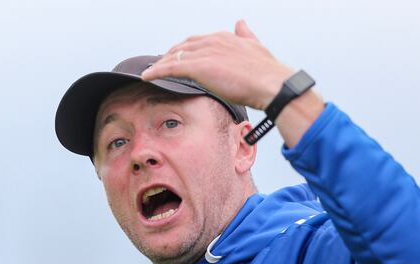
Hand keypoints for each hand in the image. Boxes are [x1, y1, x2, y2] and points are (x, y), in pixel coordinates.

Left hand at [140, 20, 293, 110]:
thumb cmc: (267, 73)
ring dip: (160, 64)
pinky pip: (171, 68)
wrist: (272, 85)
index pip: (198, 41)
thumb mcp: (256, 47)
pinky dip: (157, 71)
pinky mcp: (199, 67)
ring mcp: (205, 53)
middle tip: (159, 65)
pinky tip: (148, 76)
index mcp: (225, 37)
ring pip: (175, 56)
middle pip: (183, 46)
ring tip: (150, 72)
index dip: (185, 49)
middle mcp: (213, 41)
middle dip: (170, 55)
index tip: (178, 57)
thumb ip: (246, 35)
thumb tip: (241, 23)